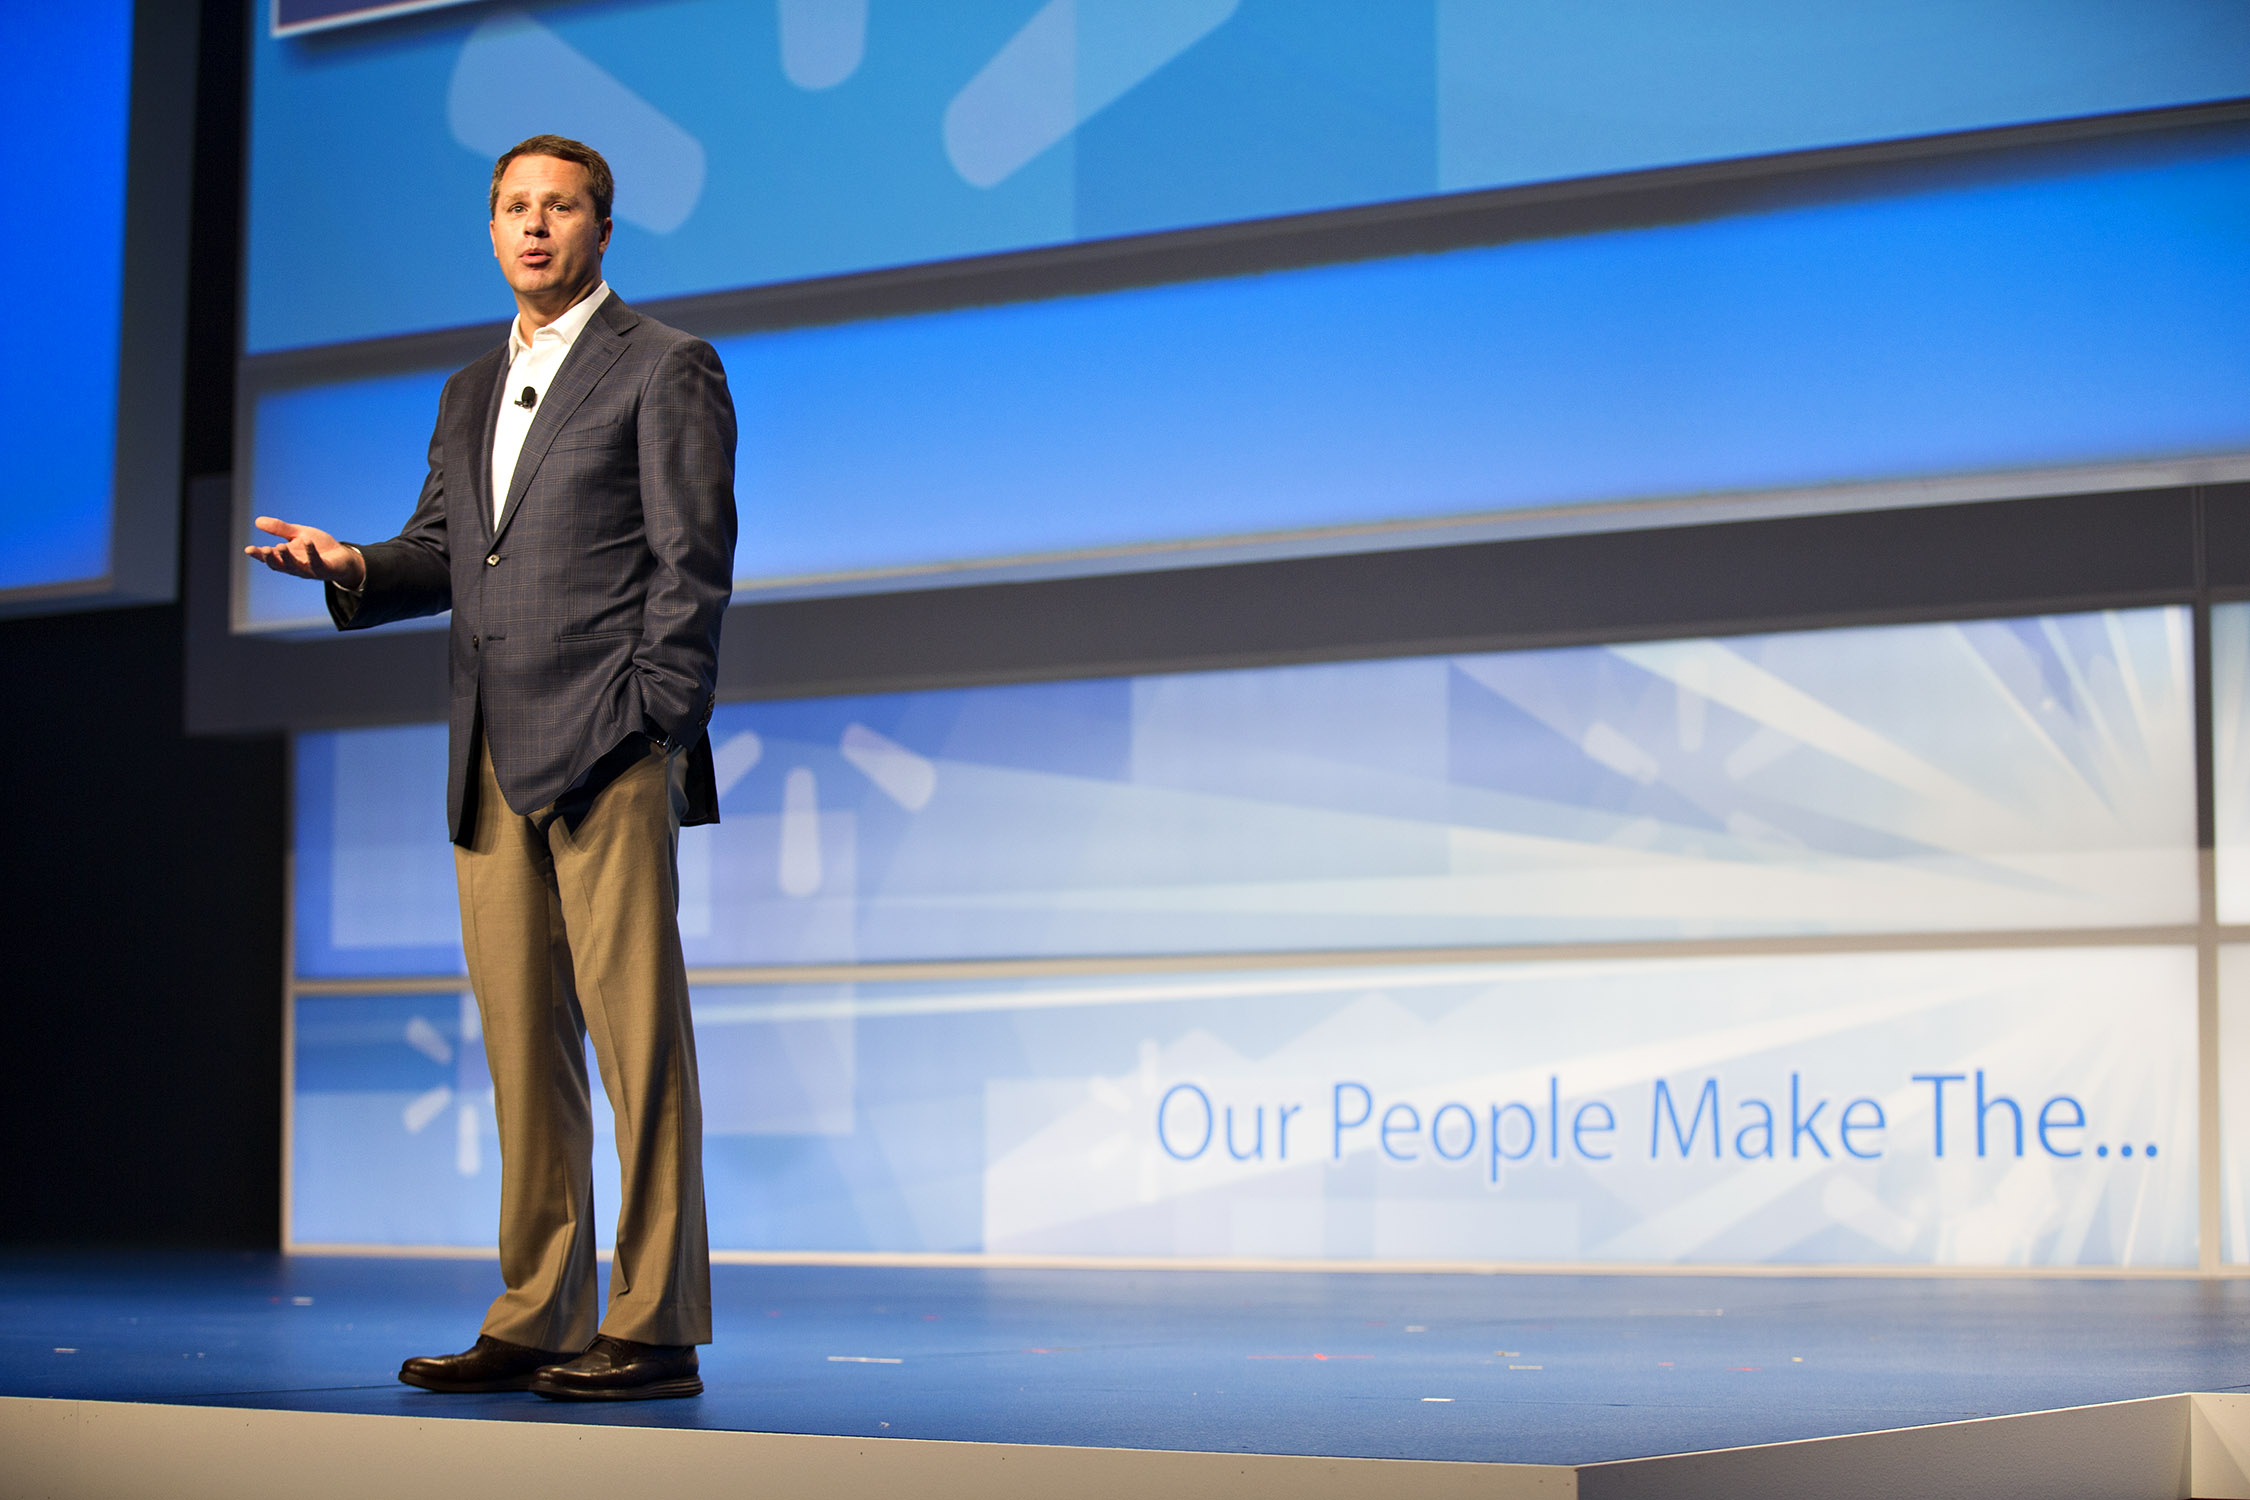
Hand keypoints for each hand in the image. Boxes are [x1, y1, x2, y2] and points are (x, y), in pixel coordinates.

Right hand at [244, 516, 365, 589]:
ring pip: (296, 567)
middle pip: (280, 566)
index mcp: (287, 559)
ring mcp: (310, 570)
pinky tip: (307, 541)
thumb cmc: (319, 547)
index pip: (270, 559)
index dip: (258, 555)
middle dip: (271, 558)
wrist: (343, 557)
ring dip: (287, 557)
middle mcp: (296, 567)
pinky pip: (317, 563)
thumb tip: (257, 521)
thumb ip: (280, 529)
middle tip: (263, 549)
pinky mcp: (325, 569)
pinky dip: (311, 552)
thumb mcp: (298, 534)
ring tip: (280, 545)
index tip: (248, 549)